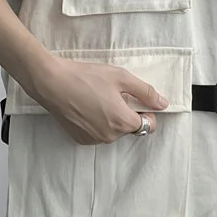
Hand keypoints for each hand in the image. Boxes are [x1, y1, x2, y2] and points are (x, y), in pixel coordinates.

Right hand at [29, 56, 168, 144]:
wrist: (52, 83)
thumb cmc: (86, 77)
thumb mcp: (121, 77)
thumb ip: (145, 92)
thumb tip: (163, 104)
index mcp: (123, 122)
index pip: (148, 125)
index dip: (145, 111)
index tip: (135, 99)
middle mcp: (110, 136)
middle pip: (130, 128)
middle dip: (127, 113)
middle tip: (112, 94)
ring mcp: (94, 139)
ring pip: (113, 131)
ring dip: (112, 118)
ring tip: (97, 98)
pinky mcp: (80, 139)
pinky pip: (98, 133)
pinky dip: (97, 122)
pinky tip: (87, 106)